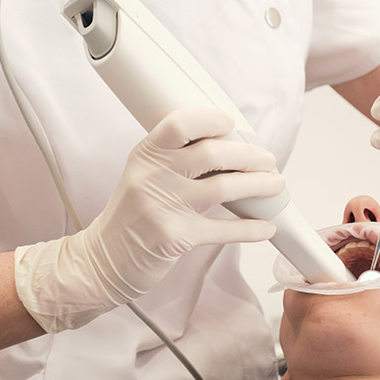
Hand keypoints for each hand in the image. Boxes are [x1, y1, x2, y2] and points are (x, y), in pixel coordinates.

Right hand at [15, 107, 283, 331]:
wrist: (102, 260)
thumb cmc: (131, 214)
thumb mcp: (142, 175)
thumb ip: (175, 159)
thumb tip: (228, 144)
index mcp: (146, 154)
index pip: (179, 123)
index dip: (211, 119)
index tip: (232, 123)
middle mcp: (153, 176)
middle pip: (212, 153)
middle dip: (249, 154)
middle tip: (268, 158)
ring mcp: (164, 207)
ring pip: (224, 187)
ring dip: (259, 185)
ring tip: (277, 184)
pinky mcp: (176, 238)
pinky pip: (224, 230)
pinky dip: (252, 228)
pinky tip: (268, 227)